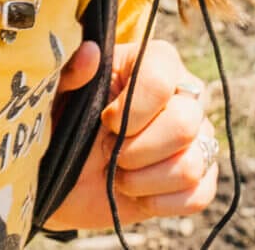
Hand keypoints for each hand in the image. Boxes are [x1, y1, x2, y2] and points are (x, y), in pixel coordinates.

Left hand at [42, 38, 218, 232]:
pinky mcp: (198, 178)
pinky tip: (137, 193)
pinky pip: (199, 195)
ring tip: (119, 175)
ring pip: (192, 164)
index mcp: (152, 64)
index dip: (133, 107)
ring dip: (144, 180)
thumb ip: (69, 74)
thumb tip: (90, 53)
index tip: (105, 121)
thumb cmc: (62, 124)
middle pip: (185, 124)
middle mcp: (183, 96)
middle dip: (136, 150)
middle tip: (108, 153)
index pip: (162, 77)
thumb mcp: (55, 96)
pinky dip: (160, 201)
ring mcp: (196, 138)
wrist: (62, 178)